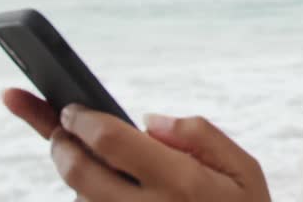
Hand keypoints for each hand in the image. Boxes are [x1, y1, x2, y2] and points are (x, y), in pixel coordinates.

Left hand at [2, 88, 270, 200]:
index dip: (81, 119)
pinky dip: (88, 200)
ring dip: (77, 179)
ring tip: (91, 164)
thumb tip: (149, 121)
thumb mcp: (244, 169)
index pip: (110, 140)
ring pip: (78, 200)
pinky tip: (105, 188)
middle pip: (77, 173)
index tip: (71, 109)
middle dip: (59, 144)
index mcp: (180, 182)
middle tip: (62, 131)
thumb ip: (200, 134)